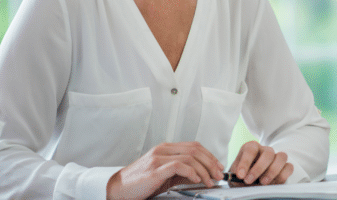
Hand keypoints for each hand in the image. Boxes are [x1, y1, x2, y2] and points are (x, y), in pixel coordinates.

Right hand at [106, 141, 225, 199]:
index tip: (218, 166)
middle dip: (211, 162)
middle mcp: (163, 150)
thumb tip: (201, 175)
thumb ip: (181, 173)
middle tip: (219, 175)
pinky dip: (192, 172)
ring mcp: (159, 158)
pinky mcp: (155, 169)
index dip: (209, 155)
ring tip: (210, 181)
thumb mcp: (164, 176)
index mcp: (166, 149)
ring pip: (190, 157)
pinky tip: (196, 180)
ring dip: (204, 170)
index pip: (194, 146)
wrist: (118, 190)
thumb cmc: (139, 183)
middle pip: (195, 149)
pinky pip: (179, 166)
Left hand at [229, 140, 292, 184]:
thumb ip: (236, 176)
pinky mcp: (285, 167)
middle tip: (249, 181)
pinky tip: (273, 184)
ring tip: (263, 183)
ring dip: (273, 171)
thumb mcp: (235, 176)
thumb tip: (238, 177)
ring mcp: (276, 157)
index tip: (240, 175)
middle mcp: (265, 150)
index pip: (250, 149)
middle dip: (258, 168)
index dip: (245, 162)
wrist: (249, 184)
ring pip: (281, 157)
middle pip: (268, 153)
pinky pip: (289, 167)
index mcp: (251, 148)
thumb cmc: (242, 178)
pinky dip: (282, 176)